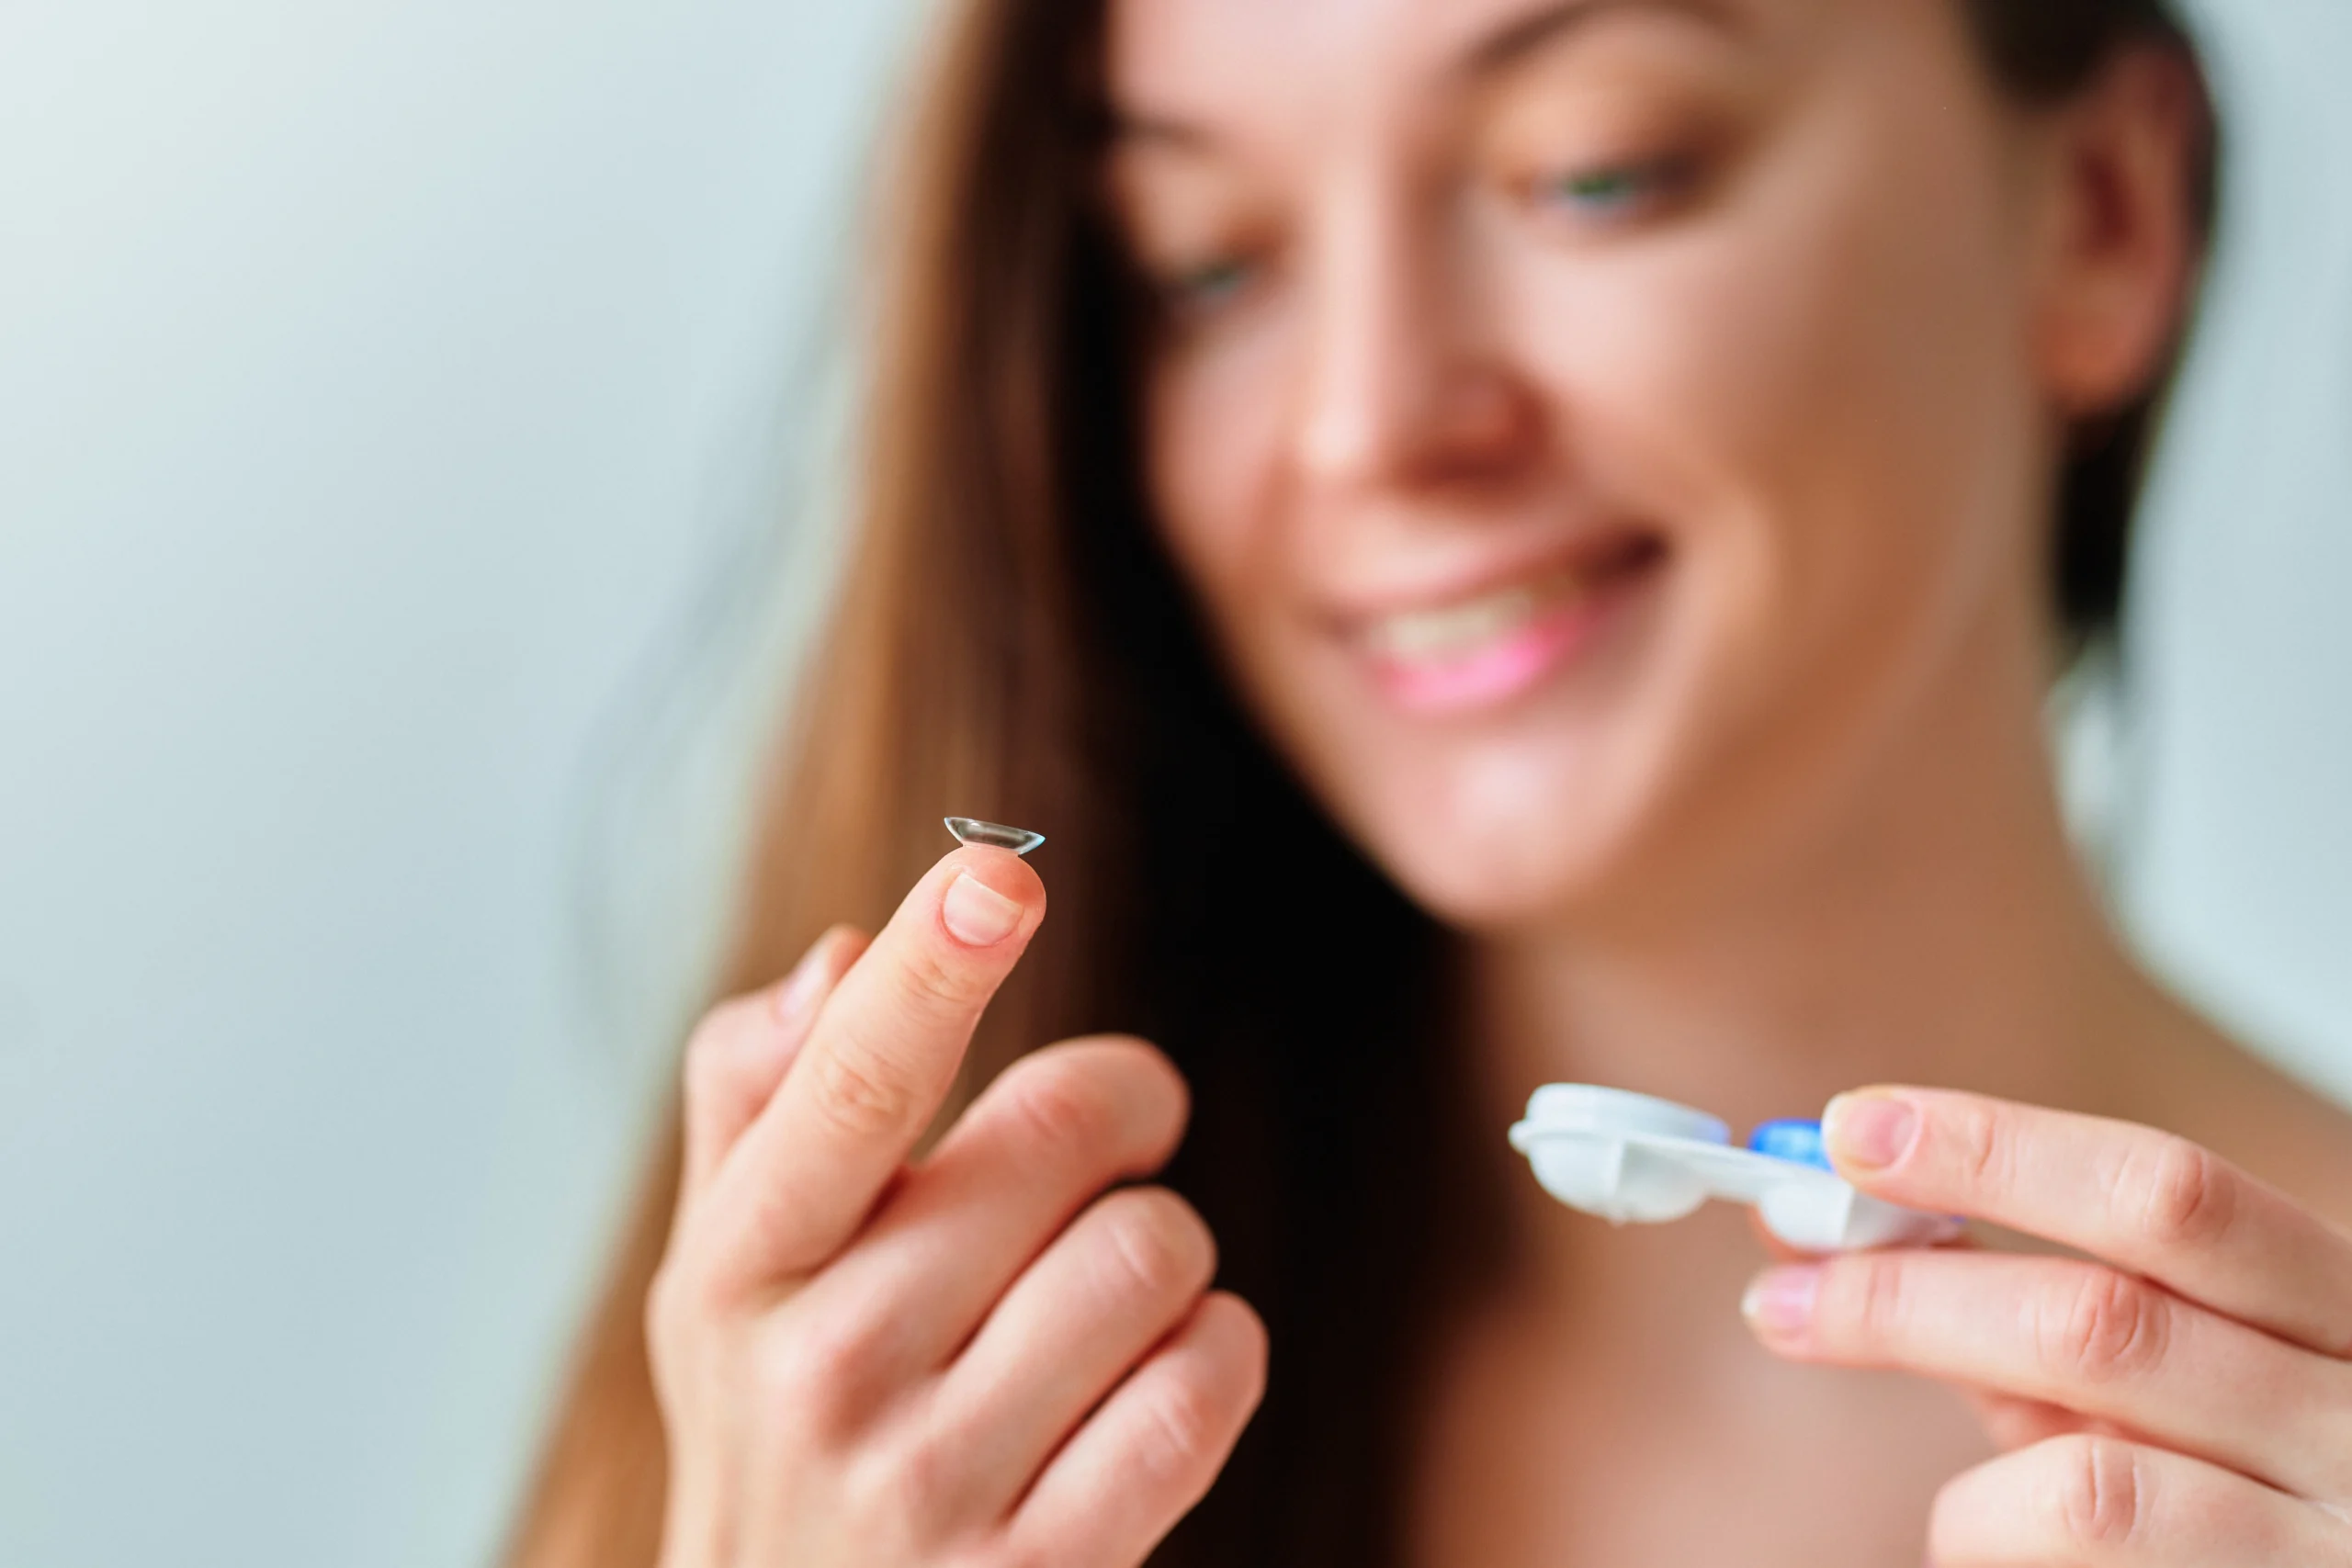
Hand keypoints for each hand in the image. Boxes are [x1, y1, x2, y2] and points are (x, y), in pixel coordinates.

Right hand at [647, 846, 1265, 1567]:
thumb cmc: (781, 1418)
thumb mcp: (728, 1270)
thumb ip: (761, 1094)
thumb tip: (841, 952)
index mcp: (742, 1264)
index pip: (849, 1083)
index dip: (932, 966)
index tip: (995, 881)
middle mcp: (823, 1370)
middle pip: (1067, 1130)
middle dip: (1117, 1115)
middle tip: (1103, 1146)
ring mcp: (933, 1484)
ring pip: (1157, 1248)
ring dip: (1163, 1252)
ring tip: (1094, 1300)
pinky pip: (1209, 1379)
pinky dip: (1212, 1353)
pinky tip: (1145, 1382)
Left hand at [1742, 1086, 2351, 1564]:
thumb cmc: (2265, 1492)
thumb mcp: (2179, 1385)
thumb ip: (2045, 1319)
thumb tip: (1839, 1243)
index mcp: (2338, 1304)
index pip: (2169, 1193)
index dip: (1998, 1151)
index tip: (1849, 1131)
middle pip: (2102, 1320)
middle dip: (1910, 1298)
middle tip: (1781, 1292)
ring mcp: (2337, 1539)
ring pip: (2090, 1482)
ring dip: (1963, 1478)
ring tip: (1943, 1506)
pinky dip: (1999, 1546)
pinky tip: (1989, 1548)